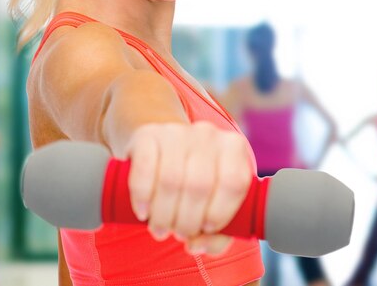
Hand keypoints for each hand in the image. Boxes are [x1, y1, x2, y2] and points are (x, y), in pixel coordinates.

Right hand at [126, 121, 252, 255]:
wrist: (164, 149)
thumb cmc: (195, 182)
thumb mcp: (215, 204)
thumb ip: (218, 234)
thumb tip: (196, 245)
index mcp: (233, 147)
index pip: (234, 182)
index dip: (220, 213)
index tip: (206, 228)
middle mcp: (207, 133)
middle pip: (199, 185)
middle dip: (186, 221)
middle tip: (178, 233)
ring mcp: (176, 131)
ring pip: (171, 180)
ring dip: (163, 215)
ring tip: (160, 228)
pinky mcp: (147, 134)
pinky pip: (145, 168)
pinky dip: (142, 196)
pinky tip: (142, 211)